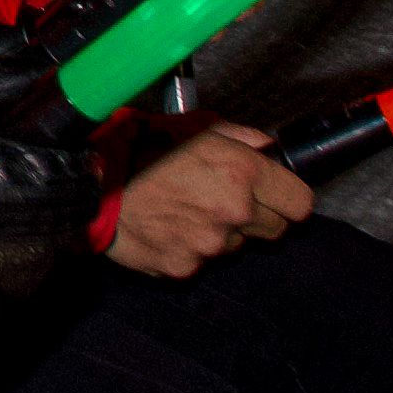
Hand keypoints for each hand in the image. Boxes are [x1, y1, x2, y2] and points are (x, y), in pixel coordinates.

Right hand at [103, 123, 310, 277]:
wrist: (93, 182)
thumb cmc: (142, 148)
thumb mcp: (197, 125)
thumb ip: (242, 137)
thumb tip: (267, 148)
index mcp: (242, 173)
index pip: (299, 204)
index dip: (288, 198)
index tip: (277, 195)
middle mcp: (233, 212)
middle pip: (274, 230)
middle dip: (258, 216)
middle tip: (227, 200)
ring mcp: (209, 245)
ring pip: (236, 246)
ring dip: (222, 232)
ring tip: (188, 209)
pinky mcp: (185, 267)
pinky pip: (201, 262)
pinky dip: (190, 248)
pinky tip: (169, 226)